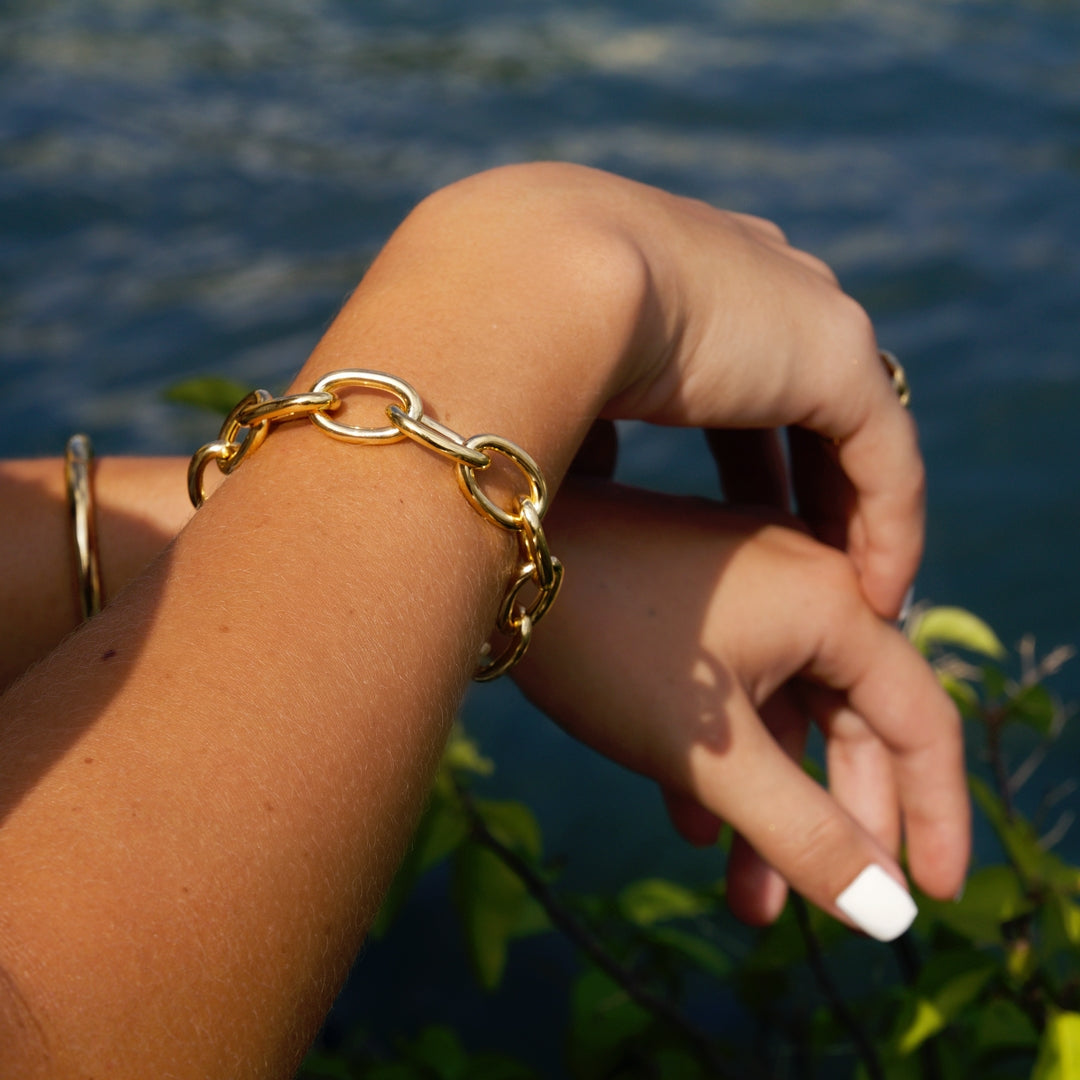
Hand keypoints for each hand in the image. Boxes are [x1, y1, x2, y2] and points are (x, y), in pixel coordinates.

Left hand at [514, 479, 968, 939]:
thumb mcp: (709, 756)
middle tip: (826, 908)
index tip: (936, 898)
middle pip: (854, 722)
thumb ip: (802, 834)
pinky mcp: (701, 600)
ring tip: (747, 900)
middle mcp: (806, 584)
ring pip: (787, 714)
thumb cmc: (605, 644)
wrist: (495, 555)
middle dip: (839, 823)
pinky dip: (727, 758)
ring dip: (774, 805)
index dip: (933, 815)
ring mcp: (751, 587)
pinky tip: (690, 821)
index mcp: (833, 604)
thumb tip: (888, 915)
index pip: (918, 723)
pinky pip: (739, 688)